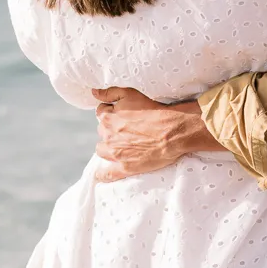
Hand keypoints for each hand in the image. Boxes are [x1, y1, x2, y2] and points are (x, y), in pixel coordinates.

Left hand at [92, 86, 220, 180]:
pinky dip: (102, 174)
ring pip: (102, 150)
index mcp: (108, 118)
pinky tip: (101, 175)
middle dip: (111, 129)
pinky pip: (107, 174)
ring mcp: (115, 153)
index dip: (111, 113)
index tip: (121, 114)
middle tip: (127, 129)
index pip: (101, 113)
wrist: (172, 131)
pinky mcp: (124, 167)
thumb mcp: (130, 94)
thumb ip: (109, 92)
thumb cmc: (153, 111)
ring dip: (107, 147)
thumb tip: (93, 92)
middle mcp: (108, 136)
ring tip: (121, 145)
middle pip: (102, 132)